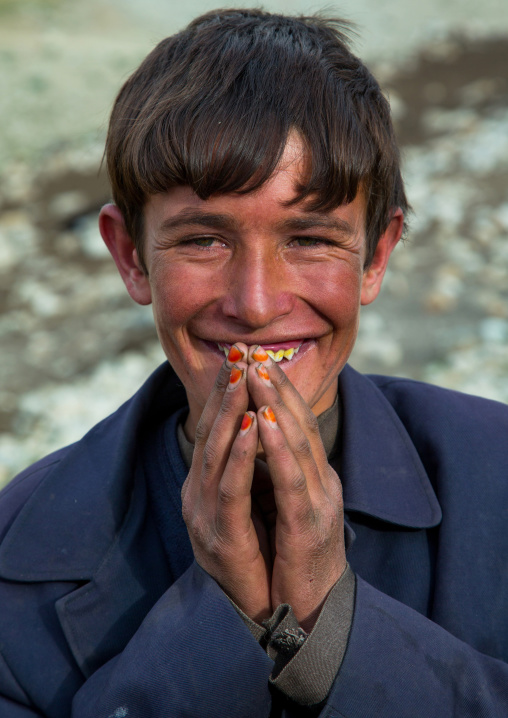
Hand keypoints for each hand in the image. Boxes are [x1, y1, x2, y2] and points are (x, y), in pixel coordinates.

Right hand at [181, 344, 272, 622]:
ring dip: (230, 412)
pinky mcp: (220, 535)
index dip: (225, 392)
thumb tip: (259, 424)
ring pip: (215, 452)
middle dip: (226, 391)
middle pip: (210, 433)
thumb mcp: (253, 500)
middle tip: (238, 352)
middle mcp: (198, 494)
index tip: (240, 356)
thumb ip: (248, 467)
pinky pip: (230, 486)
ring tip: (243, 376)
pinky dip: (240, 453)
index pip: (214, 429)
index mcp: (207, 484)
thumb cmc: (263, 549)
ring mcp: (204, 515)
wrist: (267, 608)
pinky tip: (251, 425)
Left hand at [246, 346, 345, 630]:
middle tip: (255, 352)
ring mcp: (320, 501)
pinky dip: (278, 447)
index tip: (257, 359)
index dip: (279, 390)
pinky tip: (264, 421)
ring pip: (298, 443)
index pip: (297, 423)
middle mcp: (322, 481)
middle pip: (299, 423)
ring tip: (259, 373)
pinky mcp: (310, 525)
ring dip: (277, 404)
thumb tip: (256, 438)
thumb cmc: (293, 557)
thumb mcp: (284, 507)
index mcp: (314, 476)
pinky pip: (292, 479)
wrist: (312, 610)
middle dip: (277, 386)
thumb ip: (277, 473)